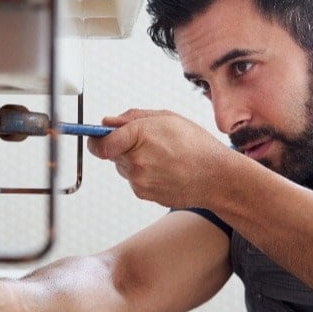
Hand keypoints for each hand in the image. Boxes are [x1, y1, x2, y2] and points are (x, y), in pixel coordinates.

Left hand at [87, 109, 231, 208]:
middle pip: (110, 153)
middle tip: (147, 142)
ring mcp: (138, 180)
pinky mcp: (143, 193)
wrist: (217, 177)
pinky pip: (133, 179)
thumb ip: (132, 118)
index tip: (96, 136)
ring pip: (122, 166)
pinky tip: (164, 170)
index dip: (95, 139)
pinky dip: (143, 174)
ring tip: (162, 157)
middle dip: (122, 146)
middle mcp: (135, 161)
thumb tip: (106, 122)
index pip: (99, 143)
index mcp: (139, 136)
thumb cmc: (196, 145)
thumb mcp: (167, 118)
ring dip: (133, 160)